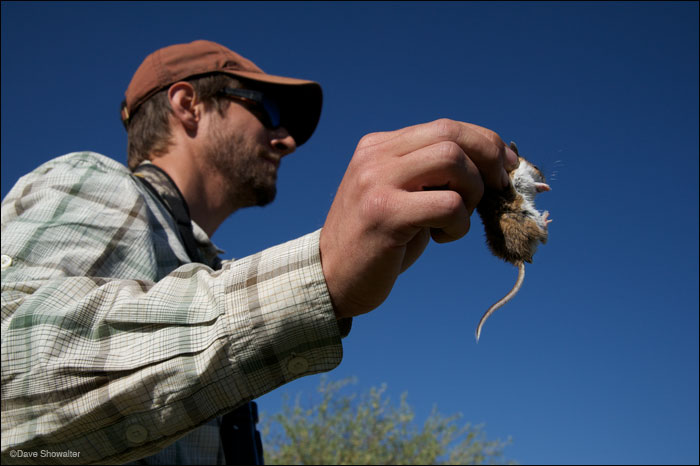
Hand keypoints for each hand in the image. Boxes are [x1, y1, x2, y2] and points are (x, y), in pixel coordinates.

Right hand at [320, 119, 519, 318]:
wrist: (332, 278)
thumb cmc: (376, 241)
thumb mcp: (400, 195)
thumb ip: (430, 174)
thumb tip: (493, 165)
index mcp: (378, 146)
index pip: (445, 127)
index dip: (485, 143)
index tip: (506, 166)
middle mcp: (375, 157)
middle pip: (451, 134)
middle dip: (489, 159)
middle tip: (498, 190)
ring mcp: (377, 182)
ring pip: (452, 161)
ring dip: (473, 191)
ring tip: (458, 218)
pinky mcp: (385, 214)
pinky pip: (449, 204)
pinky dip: (460, 224)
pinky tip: (441, 237)